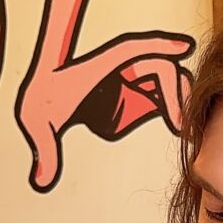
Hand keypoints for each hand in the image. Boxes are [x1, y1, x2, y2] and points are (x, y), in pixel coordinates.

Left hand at [16, 32, 193, 191]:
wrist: (46, 95)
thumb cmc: (44, 96)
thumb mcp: (38, 120)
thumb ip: (44, 148)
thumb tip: (42, 177)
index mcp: (103, 66)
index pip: (136, 49)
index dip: (161, 44)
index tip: (183, 47)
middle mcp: (124, 71)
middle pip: (163, 68)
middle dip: (176, 94)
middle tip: (179, 127)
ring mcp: (135, 84)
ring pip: (171, 84)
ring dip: (181, 104)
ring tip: (185, 133)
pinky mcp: (141, 99)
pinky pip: (168, 100)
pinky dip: (178, 112)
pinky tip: (181, 133)